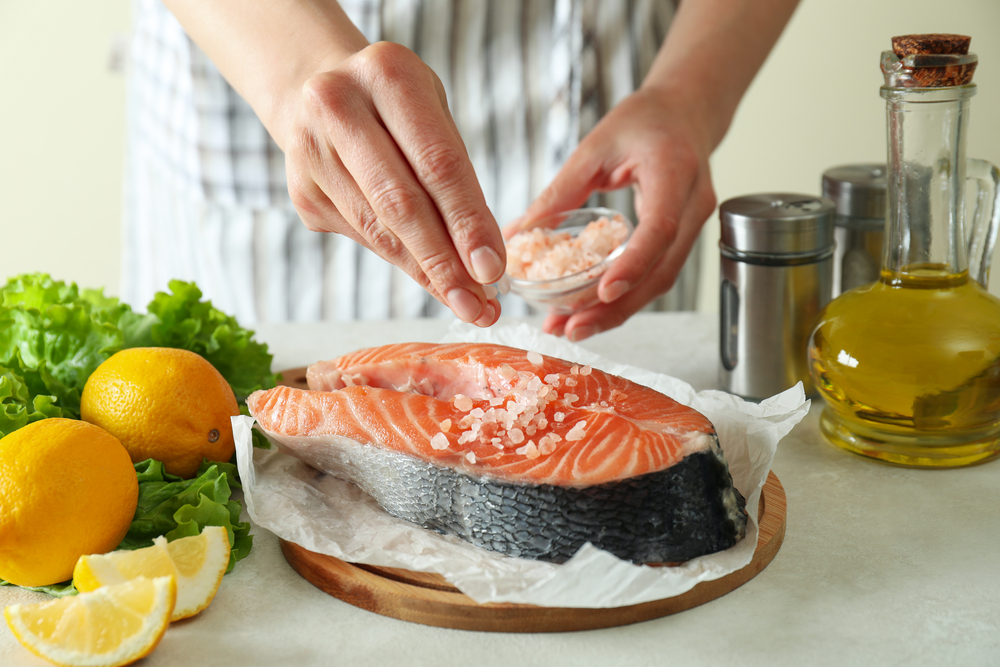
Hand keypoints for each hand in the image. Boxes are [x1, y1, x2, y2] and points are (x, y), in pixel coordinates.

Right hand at [284, 42, 503, 326]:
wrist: (313, 87)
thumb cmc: (394, 106)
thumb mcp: (432, 114)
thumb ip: (457, 177)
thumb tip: (483, 259)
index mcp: (387, 75)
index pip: (437, 163)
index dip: (467, 221)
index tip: (494, 268)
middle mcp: (337, 107)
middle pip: (401, 204)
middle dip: (444, 263)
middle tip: (479, 304)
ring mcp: (310, 152)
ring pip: (379, 230)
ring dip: (426, 273)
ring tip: (465, 301)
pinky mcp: (300, 192)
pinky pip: (362, 237)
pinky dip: (401, 261)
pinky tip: (429, 277)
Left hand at [509, 87, 716, 340]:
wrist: (686, 110)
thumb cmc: (644, 120)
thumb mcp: (595, 147)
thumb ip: (561, 192)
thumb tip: (520, 232)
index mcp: (674, 172)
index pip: (660, 228)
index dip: (633, 264)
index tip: (604, 292)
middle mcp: (693, 204)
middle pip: (661, 270)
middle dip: (616, 307)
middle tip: (573, 329)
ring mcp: (694, 224)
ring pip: (661, 281)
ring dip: (618, 310)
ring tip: (573, 328)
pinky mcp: (683, 237)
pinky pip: (657, 273)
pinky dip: (626, 295)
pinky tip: (592, 309)